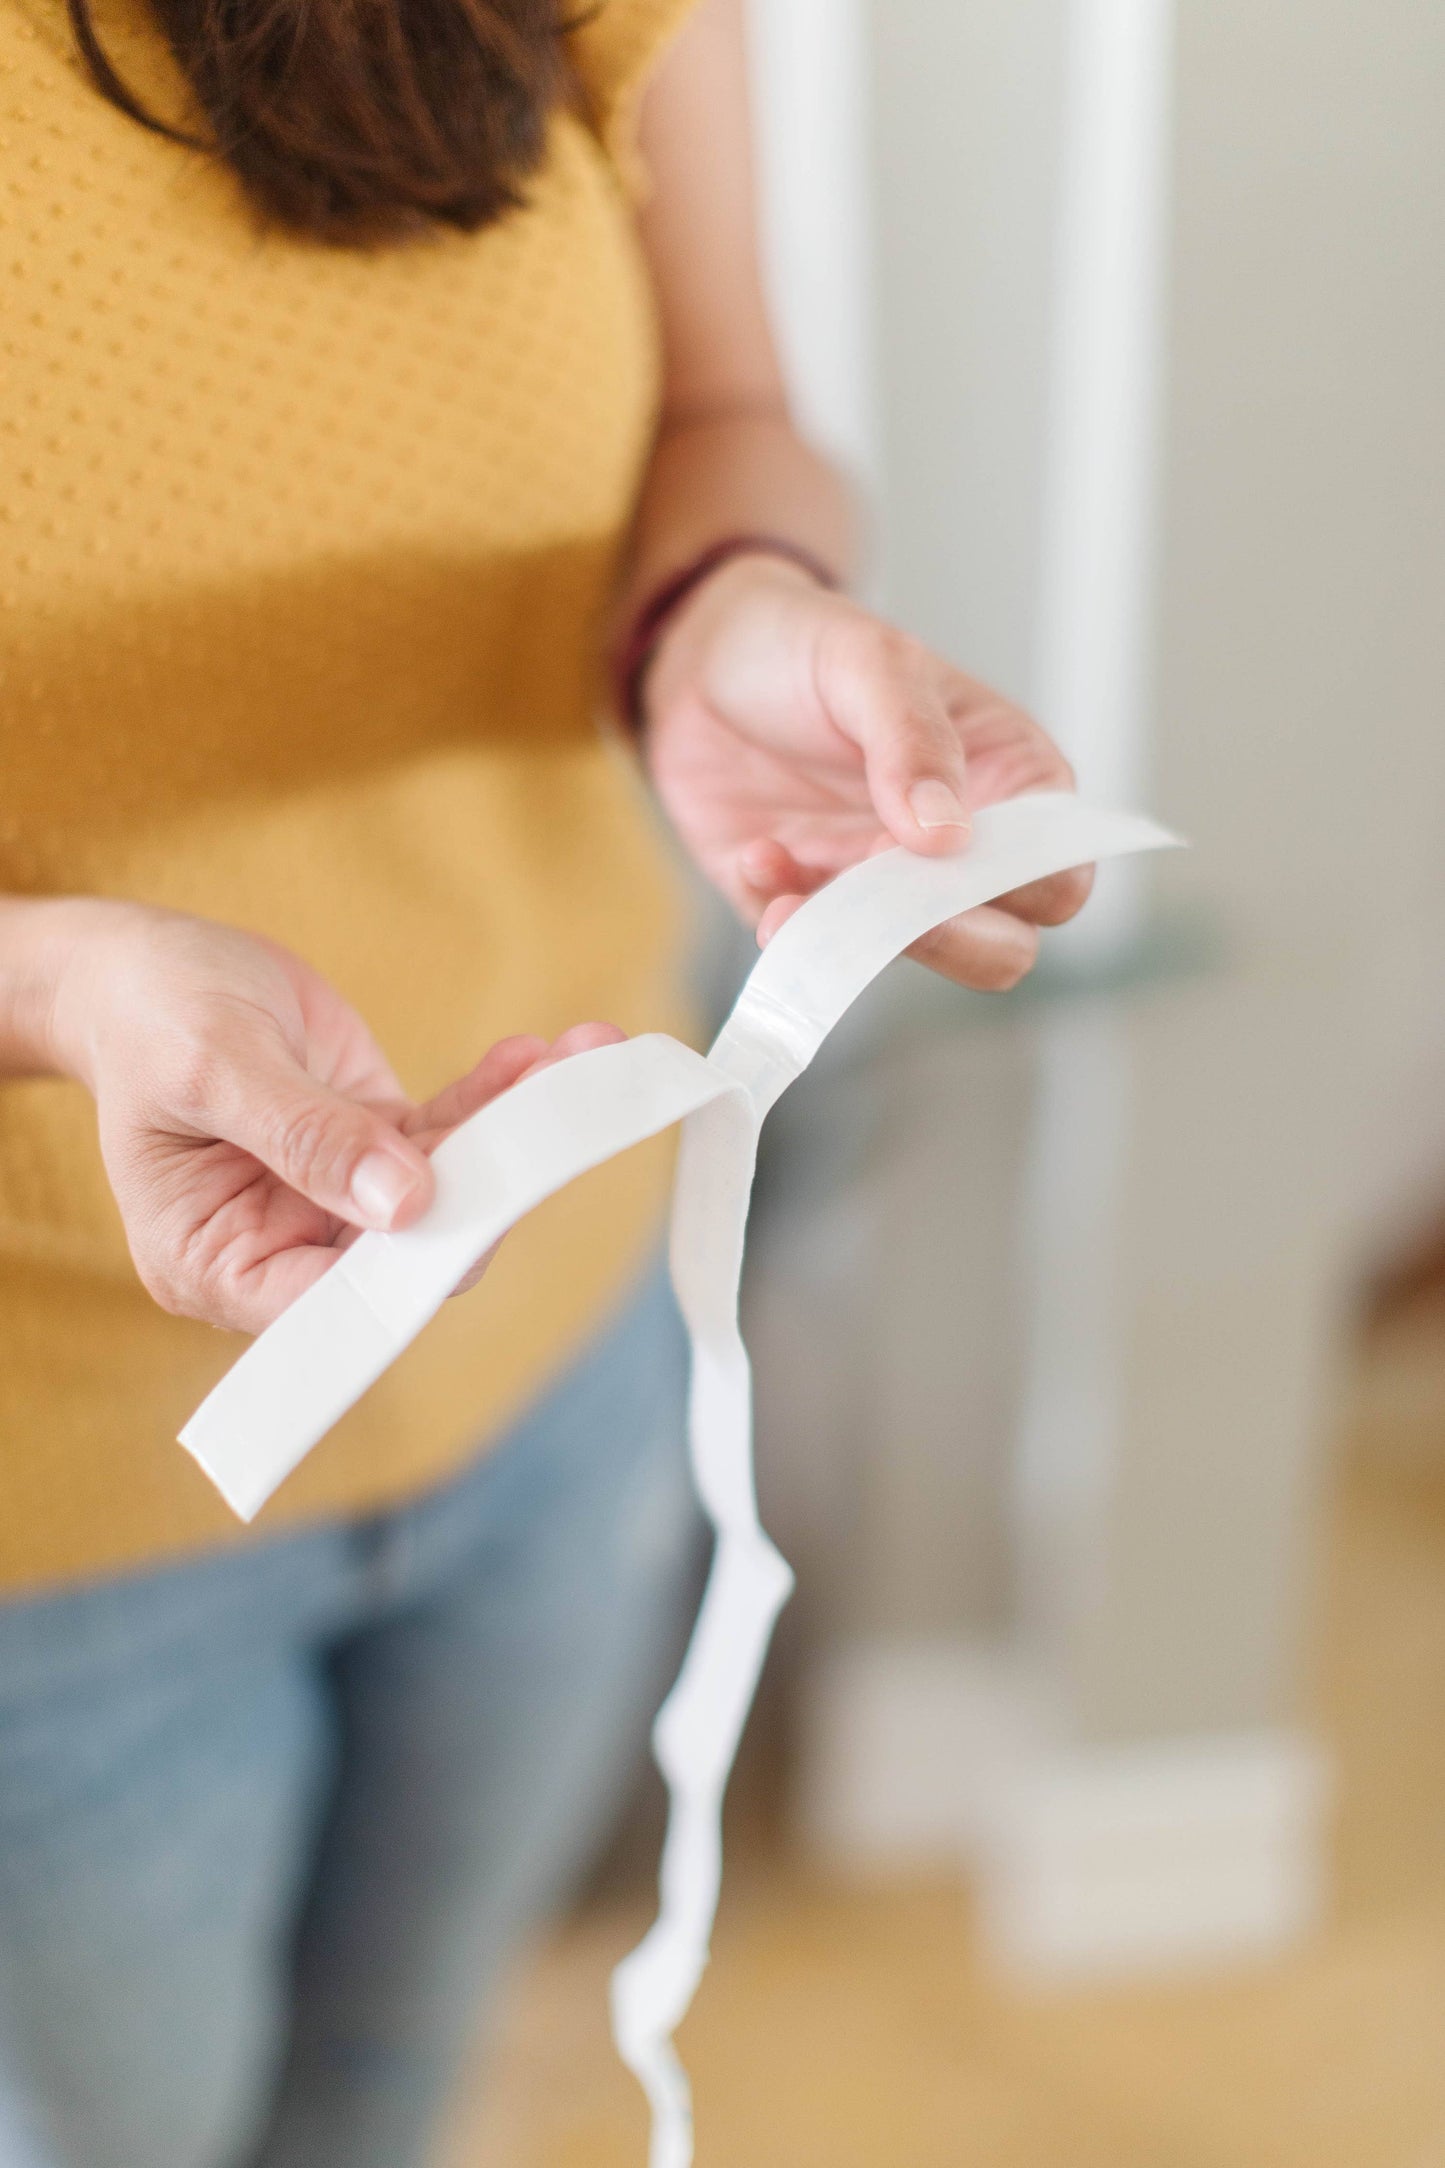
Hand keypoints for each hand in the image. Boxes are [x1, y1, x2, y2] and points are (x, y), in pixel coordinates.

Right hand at [39, 900, 620, 1332]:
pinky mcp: (372, 1148)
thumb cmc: (148, 1019)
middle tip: (560, 1123)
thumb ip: (305, 1136)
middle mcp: (281, 1248)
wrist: (141, 967)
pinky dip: (496, 1098)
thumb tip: (405, 1203)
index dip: (410, 1271)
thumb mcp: (213, 1066)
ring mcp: (334, 1200)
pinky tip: (542, 1056)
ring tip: (581, 1063)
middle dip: (488, 1189)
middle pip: (406, 1251)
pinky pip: (447, 1137)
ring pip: (445, 1189)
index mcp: (214, 1264)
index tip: (486, 1212)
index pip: (330, 1302)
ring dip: (515, 1130)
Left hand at [641, 554, 1092, 989]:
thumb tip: (946, 837)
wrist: (703, 657)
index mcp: (1008, 783)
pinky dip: (781, 918)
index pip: (1057, 874)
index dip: (1022, 886)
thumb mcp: (870, 663)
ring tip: (781, 866)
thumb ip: (913, 741)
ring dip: (846, 935)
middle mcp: (957, 850)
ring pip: (904, 961)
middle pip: (1001, 948)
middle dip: (946, 942)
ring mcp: (882, 887)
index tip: (947, 852)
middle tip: (874, 893)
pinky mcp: (808, 906)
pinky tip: (756, 853)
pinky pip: (809, 950)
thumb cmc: (809, 644)